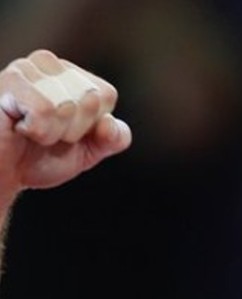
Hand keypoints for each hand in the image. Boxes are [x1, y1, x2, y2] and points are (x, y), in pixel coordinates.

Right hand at [0, 49, 131, 202]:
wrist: (2, 174)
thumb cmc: (40, 157)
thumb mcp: (89, 150)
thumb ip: (113, 138)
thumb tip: (110, 123)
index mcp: (70, 73)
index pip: (105, 95)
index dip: (91, 125)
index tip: (66, 132)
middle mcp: (47, 63)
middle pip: (90, 99)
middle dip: (73, 130)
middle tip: (45, 136)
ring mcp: (24, 69)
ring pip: (68, 106)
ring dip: (53, 133)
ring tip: (30, 132)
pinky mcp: (7, 82)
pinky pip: (45, 110)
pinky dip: (37, 131)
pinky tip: (18, 128)